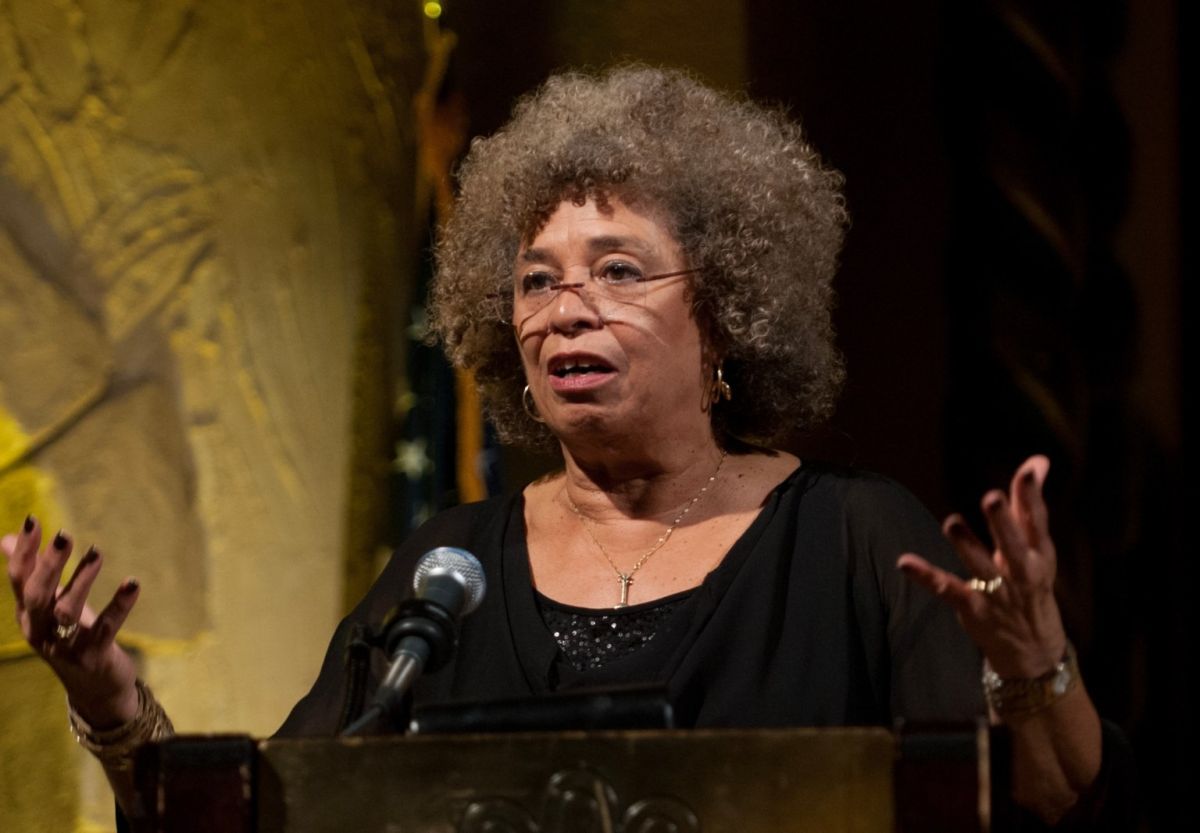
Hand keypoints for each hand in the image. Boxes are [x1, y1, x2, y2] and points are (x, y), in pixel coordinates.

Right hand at [3, 516, 139, 727]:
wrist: (95, 687)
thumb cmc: (71, 636)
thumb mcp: (49, 605)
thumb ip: (32, 574)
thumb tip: (5, 538)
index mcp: (27, 614)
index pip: (19, 579)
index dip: (24, 551)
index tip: (33, 520)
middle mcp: (39, 630)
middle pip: (37, 594)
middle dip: (49, 565)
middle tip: (64, 536)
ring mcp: (64, 646)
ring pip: (67, 612)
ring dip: (81, 580)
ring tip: (97, 552)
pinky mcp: (93, 656)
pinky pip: (106, 627)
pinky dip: (119, 604)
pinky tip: (133, 583)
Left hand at [898, 455, 1067, 677]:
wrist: (1035, 650)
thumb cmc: (1032, 585)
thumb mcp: (1038, 547)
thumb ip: (1029, 505)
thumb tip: (1039, 461)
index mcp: (1040, 554)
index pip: (1037, 521)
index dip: (1032, 497)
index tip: (1028, 472)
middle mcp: (1021, 572)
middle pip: (1013, 545)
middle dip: (1003, 522)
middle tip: (992, 497)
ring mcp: (997, 592)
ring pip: (981, 567)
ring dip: (966, 545)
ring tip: (952, 522)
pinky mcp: (973, 609)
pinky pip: (947, 589)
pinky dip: (926, 576)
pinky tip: (905, 562)